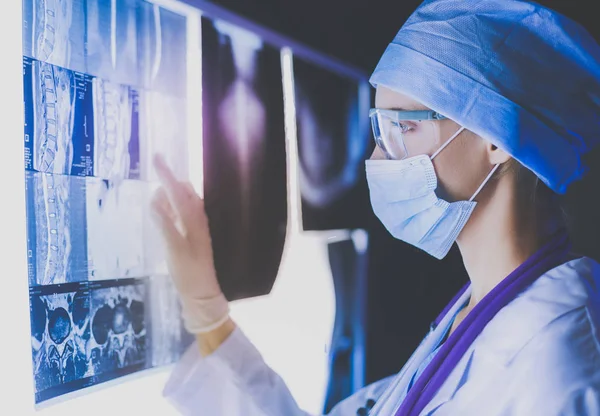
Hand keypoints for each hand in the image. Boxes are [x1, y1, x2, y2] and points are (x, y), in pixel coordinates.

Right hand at [150, 154, 221, 299]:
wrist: (202, 294)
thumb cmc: (188, 273)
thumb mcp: (174, 251)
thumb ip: (165, 225)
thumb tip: (155, 200)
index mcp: (193, 219)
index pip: (177, 191)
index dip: (166, 174)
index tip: (156, 157)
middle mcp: (197, 218)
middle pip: (182, 191)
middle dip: (168, 182)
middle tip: (155, 177)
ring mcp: (195, 226)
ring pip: (182, 201)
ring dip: (169, 195)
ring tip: (159, 196)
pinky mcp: (192, 234)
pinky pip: (181, 212)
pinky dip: (171, 207)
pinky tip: (164, 211)